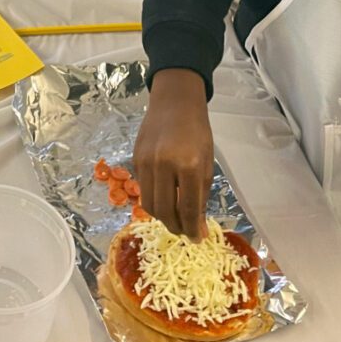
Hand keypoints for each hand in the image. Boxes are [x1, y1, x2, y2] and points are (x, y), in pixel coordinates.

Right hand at [134, 69, 212, 240]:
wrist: (174, 102)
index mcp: (187, 165)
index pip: (188, 208)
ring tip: (175, 218)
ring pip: (149, 204)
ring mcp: (145, 162)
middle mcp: (163, 165)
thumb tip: (199, 227)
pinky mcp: (135, 159)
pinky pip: (143, 188)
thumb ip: (201, 195)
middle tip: (185, 232)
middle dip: (176, 227)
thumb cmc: (197, 131)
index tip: (198, 239)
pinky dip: (154, 199)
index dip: (193, 229)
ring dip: (162, 217)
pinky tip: (165, 196)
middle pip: (164, 211)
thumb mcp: (206, 163)